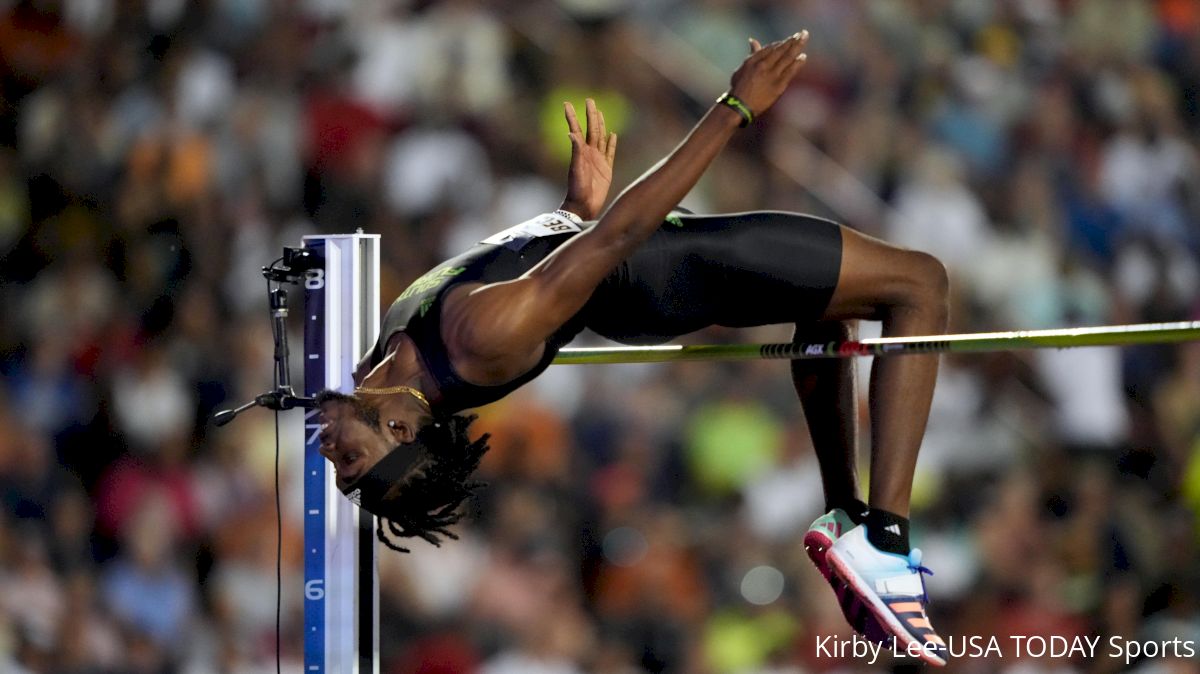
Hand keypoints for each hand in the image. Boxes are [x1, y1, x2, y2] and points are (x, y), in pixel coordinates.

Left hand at [561, 98, 616, 219]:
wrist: (584, 206)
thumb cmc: (577, 189)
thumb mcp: (575, 170)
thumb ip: (576, 152)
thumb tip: (571, 133)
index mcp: (580, 151)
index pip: (576, 129)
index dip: (572, 116)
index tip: (567, 103)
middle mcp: (589, 153)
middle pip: (591, 129)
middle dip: (590, 115)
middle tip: (589, 100)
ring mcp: (598, 160)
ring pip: (601, 138)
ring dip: (600, 125)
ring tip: (599, 113)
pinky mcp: (606, 169)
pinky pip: (610, 152)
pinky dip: (611, 143)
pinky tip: (613, 135)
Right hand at [728, 30, 808, 119]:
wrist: (740, 106)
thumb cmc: (739, 88)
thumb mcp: (742, 68)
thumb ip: (752, 54)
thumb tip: (753, 40)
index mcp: (754, 60)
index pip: (771, 48)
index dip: (782, 43)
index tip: (790, 39)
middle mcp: (763, 65)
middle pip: (781, 50)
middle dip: (793, 40)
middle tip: (803, 33)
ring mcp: (772, 75)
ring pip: (787, 58)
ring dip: (797, 47)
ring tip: (805, 39)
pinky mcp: (778, 85)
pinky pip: (790, 71)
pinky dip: (797, 63)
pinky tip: (803, 56)